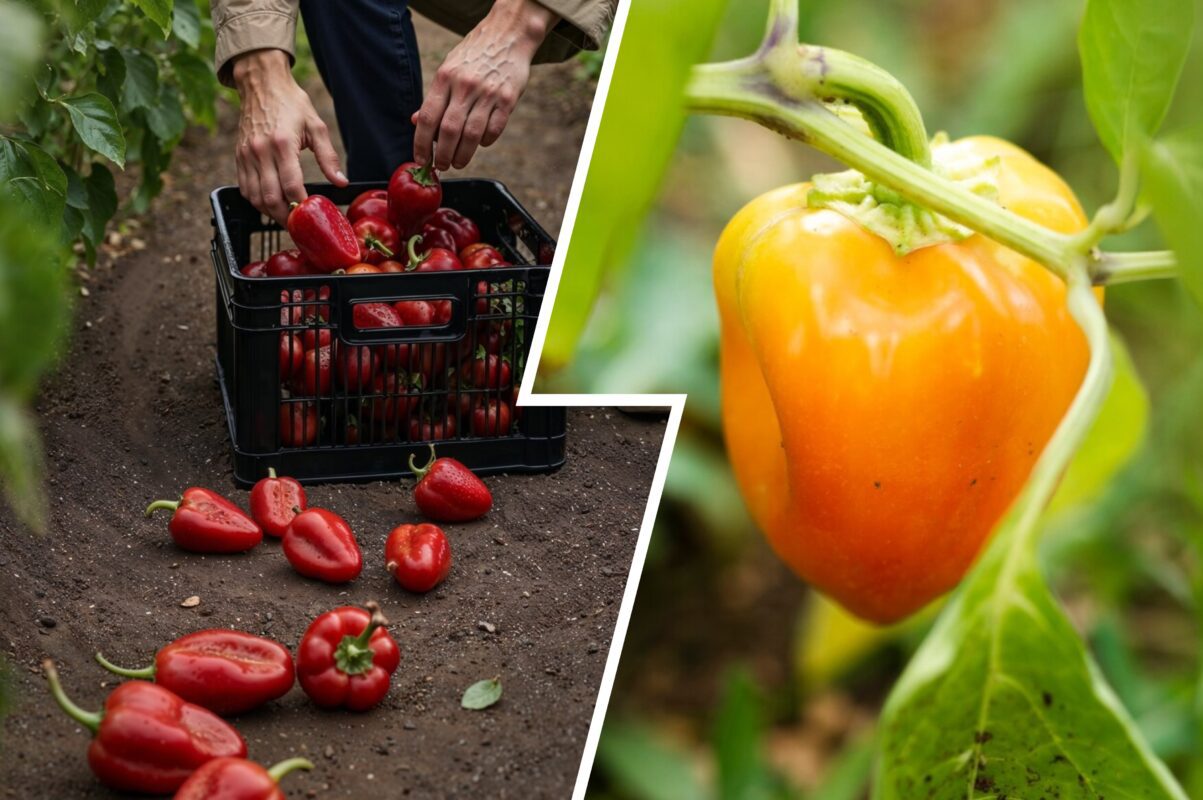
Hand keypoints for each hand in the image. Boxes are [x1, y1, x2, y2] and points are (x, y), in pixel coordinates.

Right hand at [232, 50, 347, 224]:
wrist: (262, 84)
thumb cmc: (292, 104)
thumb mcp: (316, 126)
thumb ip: (328, 157)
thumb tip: (340, 182)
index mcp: (282, 144)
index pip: (291, 187)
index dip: (302, 206)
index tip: (312, 215)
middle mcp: (260, 151)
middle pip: (270, 198)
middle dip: (286, 217)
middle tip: (300, 226)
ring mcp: (246, 155)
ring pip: (254, 197)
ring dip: (270, 213)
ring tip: (287, 218)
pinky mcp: (238, 155)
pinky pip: (244, 187)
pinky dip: (256, 201)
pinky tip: (270, 204)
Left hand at [413, 0, 557, 170]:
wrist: (508, 35)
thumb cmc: (474, 55)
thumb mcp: (449, 68)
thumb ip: (435, 97)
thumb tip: (417, 122)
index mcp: (445, 77)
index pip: (428, 117)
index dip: (422, 143)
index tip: (421, 159)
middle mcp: (465, 85)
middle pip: (449, 131)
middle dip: (442, 155)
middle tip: (442, 166)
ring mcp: (488, 93)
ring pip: (471, 135)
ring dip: (463, 155)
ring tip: (458, 162)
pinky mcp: (508, 99)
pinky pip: (493, 130)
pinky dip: (484, 142)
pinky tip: (480, 143)